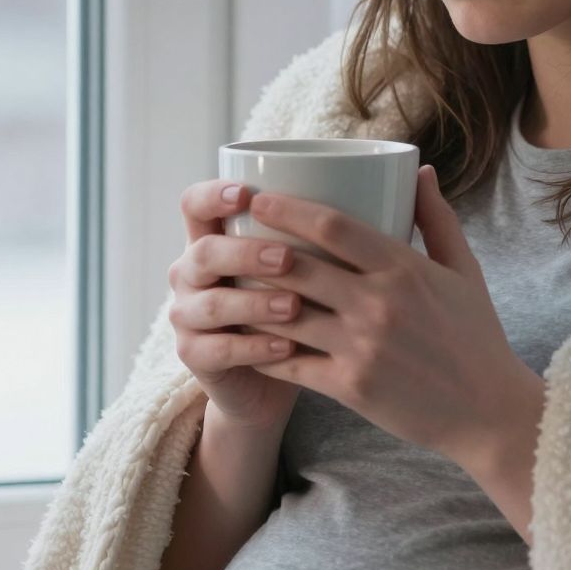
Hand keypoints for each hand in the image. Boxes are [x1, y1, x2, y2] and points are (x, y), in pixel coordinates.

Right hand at [168, 178, 304, 428]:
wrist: (270, 378)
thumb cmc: (296, 307)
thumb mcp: (302, 264)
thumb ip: (318, 233)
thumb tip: (383, 191)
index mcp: (211, 237)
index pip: (194, 204)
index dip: (213, 196)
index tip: (248, 194)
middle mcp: (191, 272)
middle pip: (204, 252)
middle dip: (245, 253)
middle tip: (288, 258)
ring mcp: (187, 314)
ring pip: (212, 304)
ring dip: (255, 303)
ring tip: (294, 307)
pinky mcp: (194, 355)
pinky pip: (218, 350)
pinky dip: (254, 347)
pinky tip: (285, 345)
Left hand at [242, 164, 544, 470]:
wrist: (489, 413)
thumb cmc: (476, 337)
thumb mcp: (465, 271)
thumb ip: (437, 219)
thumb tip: (419, 170)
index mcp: (404, 268)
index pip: (333, 225)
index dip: (288, 208)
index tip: (257, 197)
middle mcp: (378, 303)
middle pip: (298, 266)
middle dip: (254, 248)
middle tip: (226, 236)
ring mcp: (361, 346)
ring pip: (285, 315)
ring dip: (250, 299)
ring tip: (224, 285)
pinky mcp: (350, 386)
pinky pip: (290, 363)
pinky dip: (262, 350)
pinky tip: (241, 338)